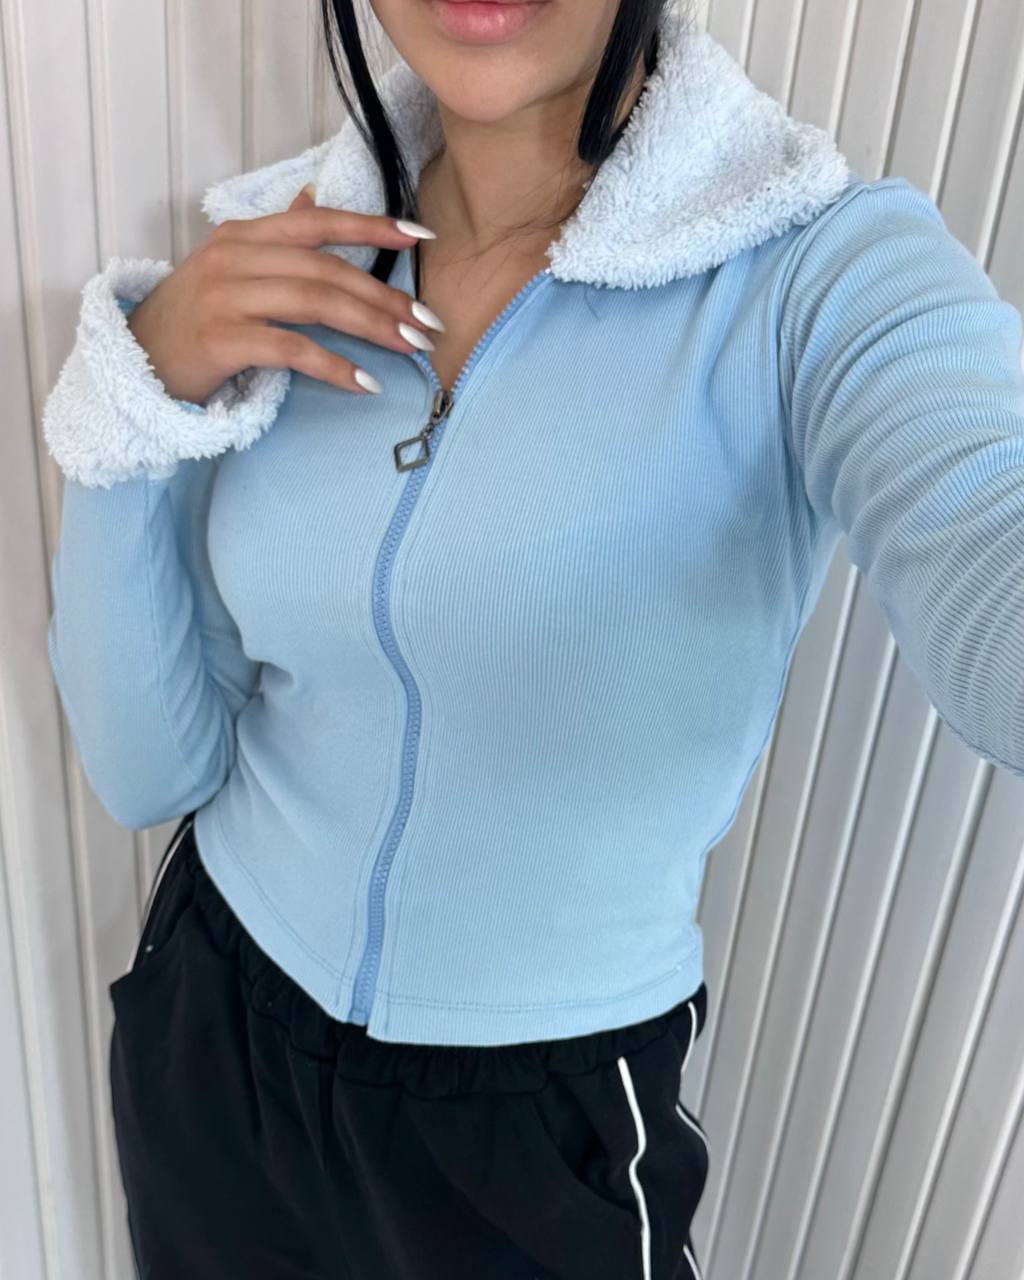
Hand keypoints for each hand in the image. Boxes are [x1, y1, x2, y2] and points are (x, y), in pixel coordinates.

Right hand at [124, 184, 442, 402]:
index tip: (421, 236)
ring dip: (371, 327)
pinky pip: (292, 349)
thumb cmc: (194, 319)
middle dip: (385, 297)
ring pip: (315, 303)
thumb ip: (275, 238)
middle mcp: (235, 257)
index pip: (318, 222)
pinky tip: (365, 383)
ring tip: (411, 349)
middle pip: (327, 269)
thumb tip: (313, 198)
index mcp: (244, 235)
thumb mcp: (231, 268)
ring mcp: (226, 297)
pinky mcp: (222, 340)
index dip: (372, 225)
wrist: (135, 362)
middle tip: (427, 323)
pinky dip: (334, 366)